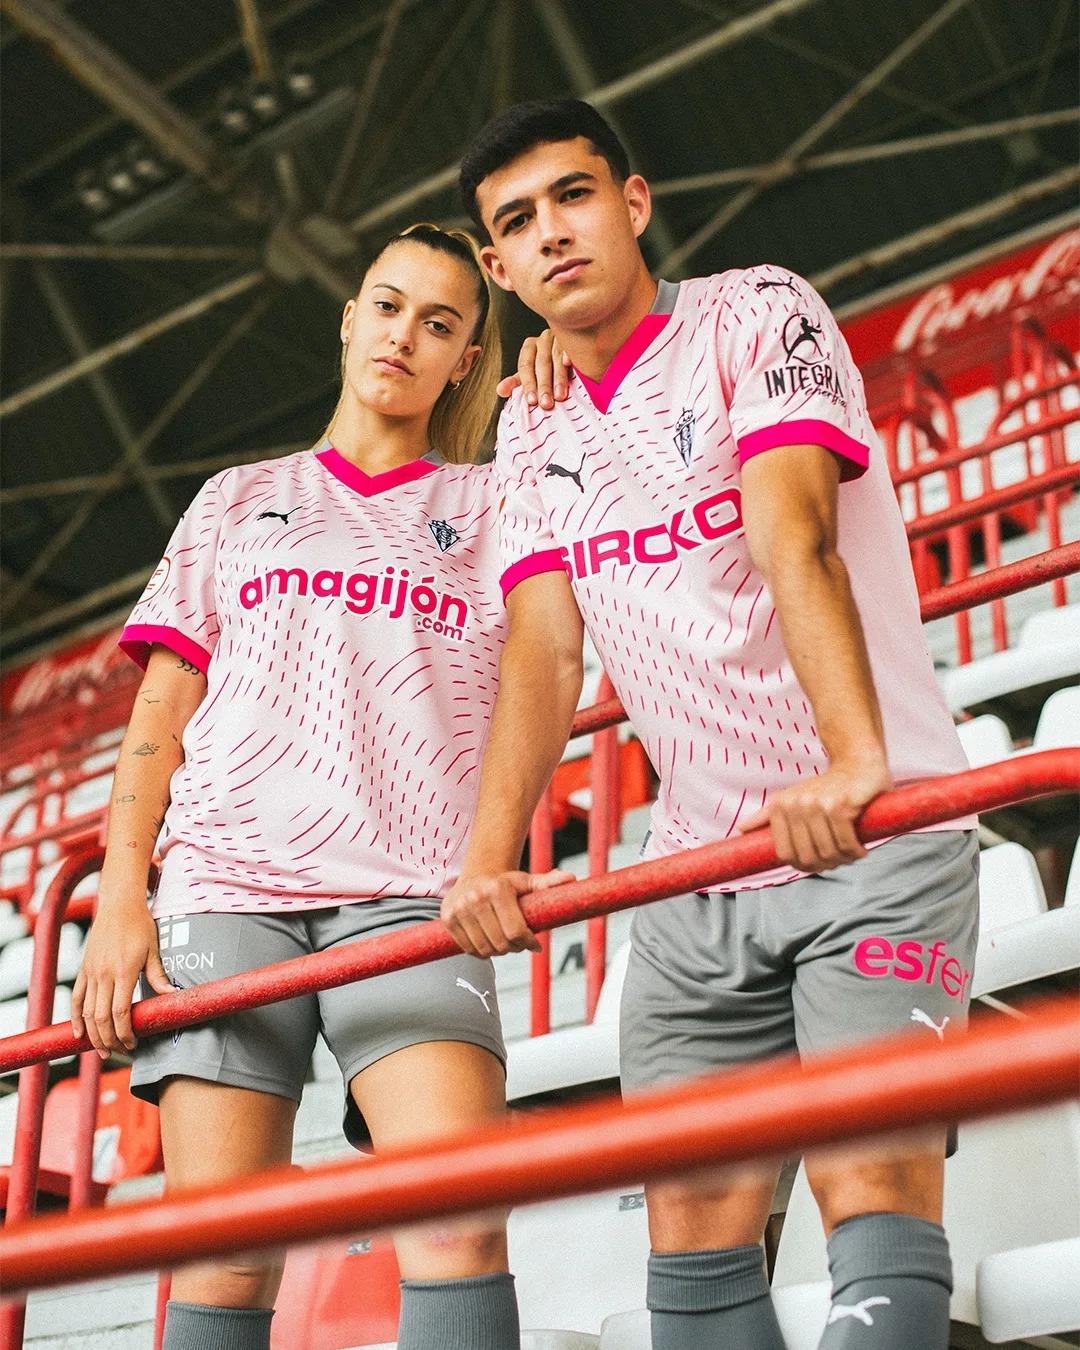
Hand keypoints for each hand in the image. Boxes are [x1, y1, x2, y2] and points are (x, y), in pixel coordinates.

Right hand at [71, 885, 172, 1056]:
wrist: (119, 906)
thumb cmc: (140, 926)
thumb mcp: (153, 949)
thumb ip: (158, 975)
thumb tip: (173, 995)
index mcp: (124, 971)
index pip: (120, 1011)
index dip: (124, 1031)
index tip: (132, 1042)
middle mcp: (104, 974)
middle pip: (101, 1017)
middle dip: (109, 1039)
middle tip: (118, 1051)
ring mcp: (91, 973)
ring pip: (87, 1011)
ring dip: (93, 1034)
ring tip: (102, 1050)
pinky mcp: (83, 970)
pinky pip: (76, 998)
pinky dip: (75, 1018)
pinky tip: (79, 1034)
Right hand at [441, 868, 574, 957]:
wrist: (475, 877)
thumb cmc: (507, 884)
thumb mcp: (528, 882)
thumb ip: (548, 883)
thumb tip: (572, 878)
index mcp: (498, 888)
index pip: (516, 931)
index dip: (529, 943)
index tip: (535, 945)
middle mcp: (476, 897)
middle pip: (501, 943)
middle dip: (515, 948)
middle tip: (520, 944)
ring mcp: (459, 909)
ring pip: (485, 949)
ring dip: (498, 952)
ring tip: (505, 942)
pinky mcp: (447, 920)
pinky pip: (468, 950)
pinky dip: (481, 952)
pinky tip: (488, 942)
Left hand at [497, 329, 570, 408]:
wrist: (571, 349)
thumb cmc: (547, 367)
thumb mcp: (529, 374)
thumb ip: (515, 382)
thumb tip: (500, 391)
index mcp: (529, 347)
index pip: (525, 365)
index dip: (528, 384)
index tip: (532, 401)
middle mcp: (543, 340)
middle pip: (541, 363)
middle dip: (543, 385)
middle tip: (546, 404)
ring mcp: (559, 337)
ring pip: (556, 357)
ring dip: (558, 378)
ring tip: (559, 396)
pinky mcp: (574, 338)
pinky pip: (570, 347)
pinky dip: (569, 354)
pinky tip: (569, 364)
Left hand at [739, 758, 892, 873]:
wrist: (857, 763)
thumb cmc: (827, 786)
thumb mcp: (794, 798)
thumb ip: (768, 815)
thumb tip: (742, 828)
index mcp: (780, 806)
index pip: (785, 854)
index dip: (803, 865)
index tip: (819, 864)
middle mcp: (795, 805)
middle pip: (807, 856)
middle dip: (826, 865)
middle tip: (840, 861)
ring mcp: (817, 804)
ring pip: (828, 851)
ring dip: (844, 859)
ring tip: (852, 854)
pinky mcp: (840, 805)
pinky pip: (845, 842)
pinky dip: (856, 851)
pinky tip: (861, 850)